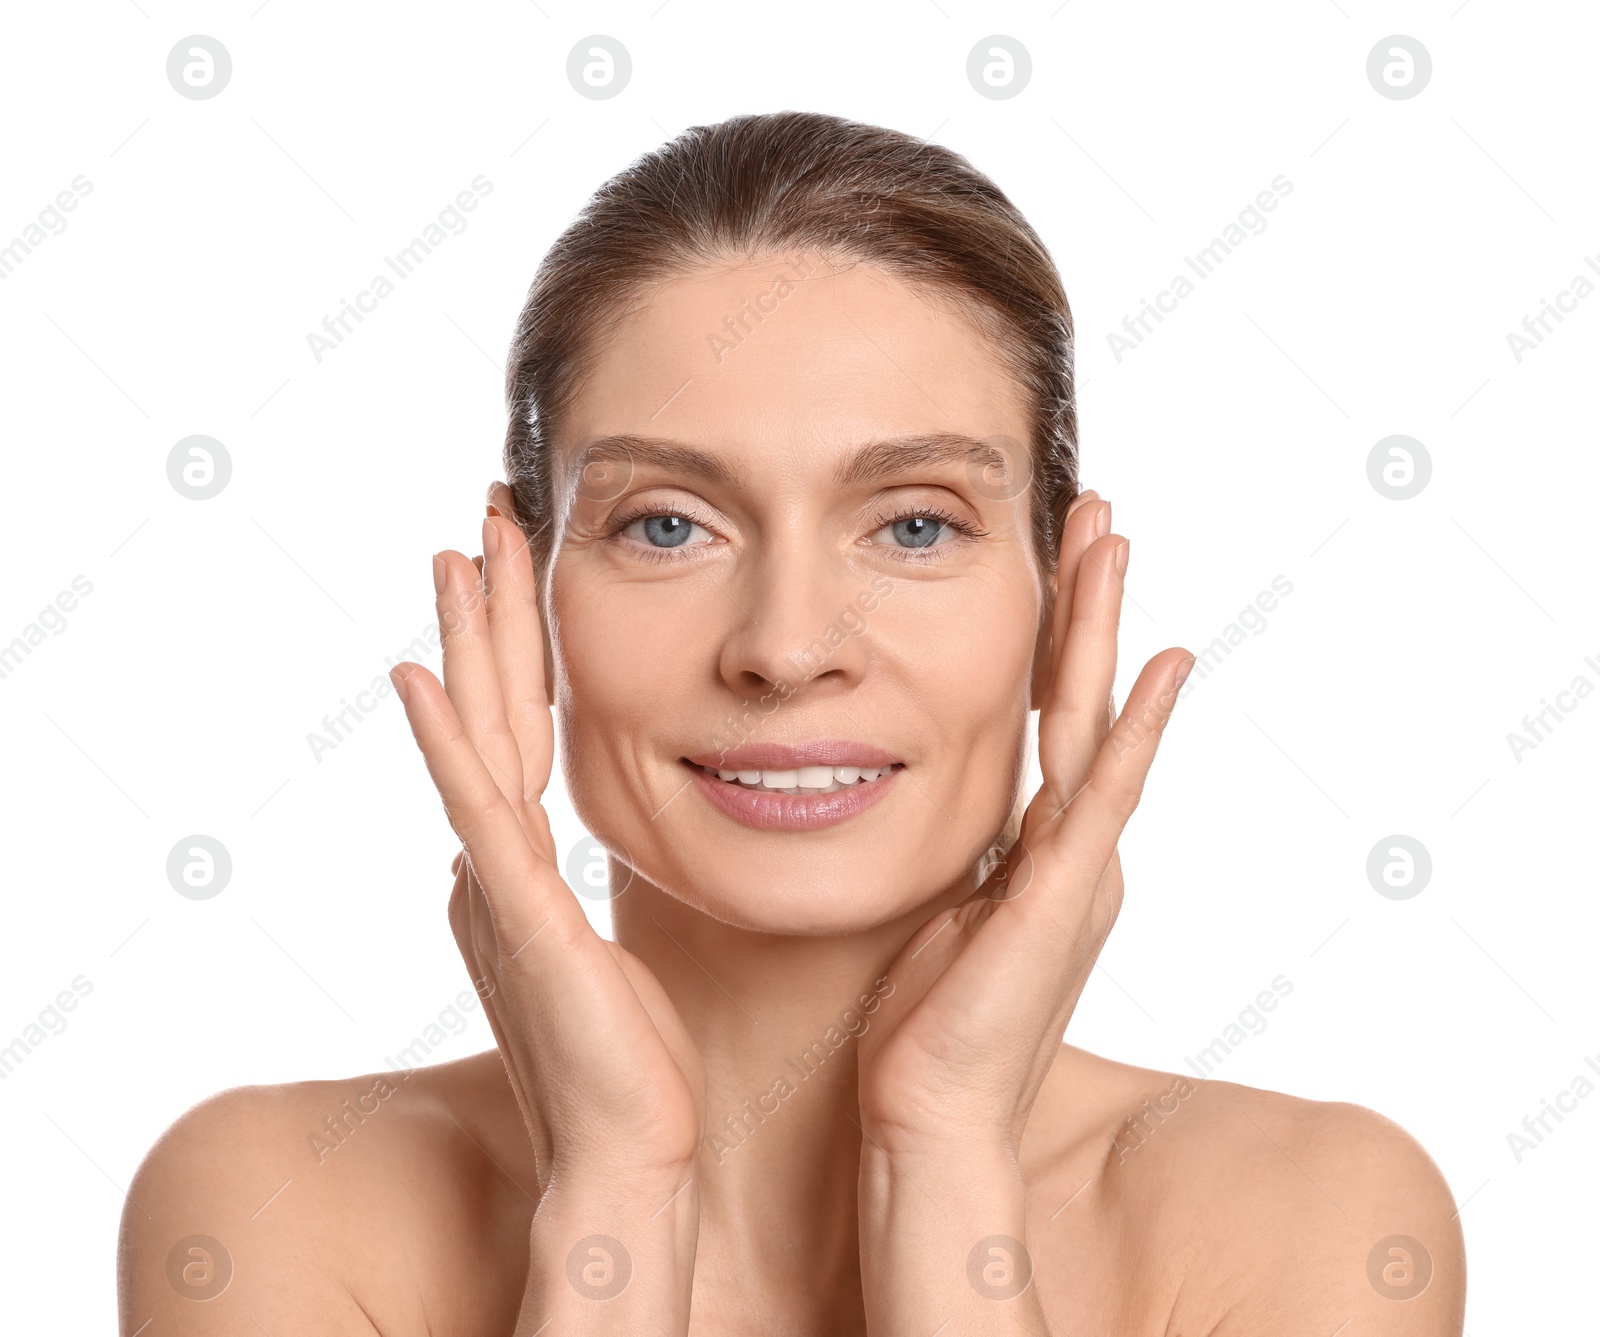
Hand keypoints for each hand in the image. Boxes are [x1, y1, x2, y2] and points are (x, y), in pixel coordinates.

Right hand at [390, 502, 704, 1331]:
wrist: (634, 1148)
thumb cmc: (632, 1059)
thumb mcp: (607, 947)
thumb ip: (572, 893)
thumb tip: (550, 858)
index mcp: (524, 867)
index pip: (521, 730)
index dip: (517, 647)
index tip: (517, 568)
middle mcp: (497, 864)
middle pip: (492, 712)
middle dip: (486, 615)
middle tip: (481, 523)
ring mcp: (498, 885)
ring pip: (478, 738)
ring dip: (466, 644)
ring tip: (455, 556)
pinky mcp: (515, 915)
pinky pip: (478, 811)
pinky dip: (443, 743)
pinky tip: (417, 677)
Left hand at [856, 492, 1191, 1157]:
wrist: (928, 1119)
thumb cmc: (922, 1029)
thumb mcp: (940, 915)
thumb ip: (959, 859)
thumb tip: (920, 808)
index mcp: (1042, 853)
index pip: (1053, 720)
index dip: (1057, 636)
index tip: (1056, 560)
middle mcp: (1075, 850)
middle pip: (1086, 699)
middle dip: (1089, 603)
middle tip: (1098, 513)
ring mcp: (1078, 869)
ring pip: (1098, 721)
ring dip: (1105, 627)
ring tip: (1113, 538)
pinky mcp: (1067, 896)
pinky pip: (1105, 793)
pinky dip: (1137, 728)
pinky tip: (1164, 663)